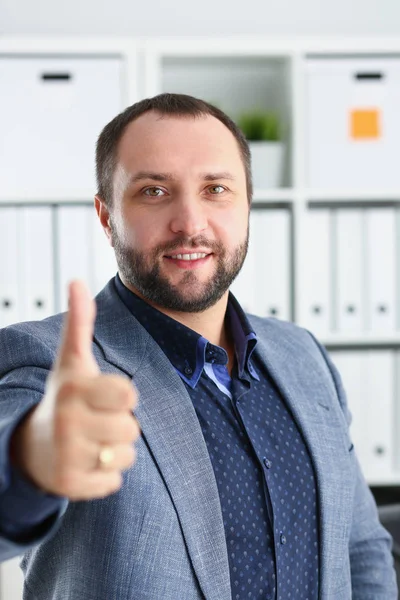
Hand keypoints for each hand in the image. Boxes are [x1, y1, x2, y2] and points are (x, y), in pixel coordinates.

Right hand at [10, 281, 139, 499]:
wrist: (32, 445)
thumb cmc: (65, 397)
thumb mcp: (72, 361)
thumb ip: (80, 323)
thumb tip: (76, 280)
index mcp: (73, 389)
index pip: (129, 394)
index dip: (122, 395)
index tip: (103, 395)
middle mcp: (67, 422)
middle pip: (132, 428)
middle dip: (119, 424)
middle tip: (95, 421)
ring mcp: (66, 456)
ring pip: (126, 456)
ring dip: (115, 450)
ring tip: (91, 441)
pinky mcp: (69, 486)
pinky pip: (114, 482)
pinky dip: (106, 475)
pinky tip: (86, 462)